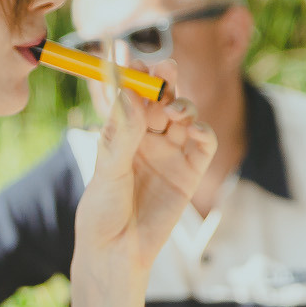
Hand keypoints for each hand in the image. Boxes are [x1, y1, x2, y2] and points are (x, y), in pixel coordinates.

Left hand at [73, 73, 216, 276]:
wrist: (117, 251)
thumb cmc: (102, 211)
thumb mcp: (107, 171)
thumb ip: (122, 135)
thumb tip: (129, 94)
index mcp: (121, 130)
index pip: (130, 92)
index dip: (132, 72)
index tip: (130, 55)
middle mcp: (146, 137)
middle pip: (161, 97)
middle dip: (164, 79)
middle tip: (165, 68)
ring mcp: (170, 153)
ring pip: (184, 114)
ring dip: (184, 104)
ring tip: (175, 110)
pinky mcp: (189, 172)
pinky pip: (203, 144)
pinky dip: (203, 131)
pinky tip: (194, 130)